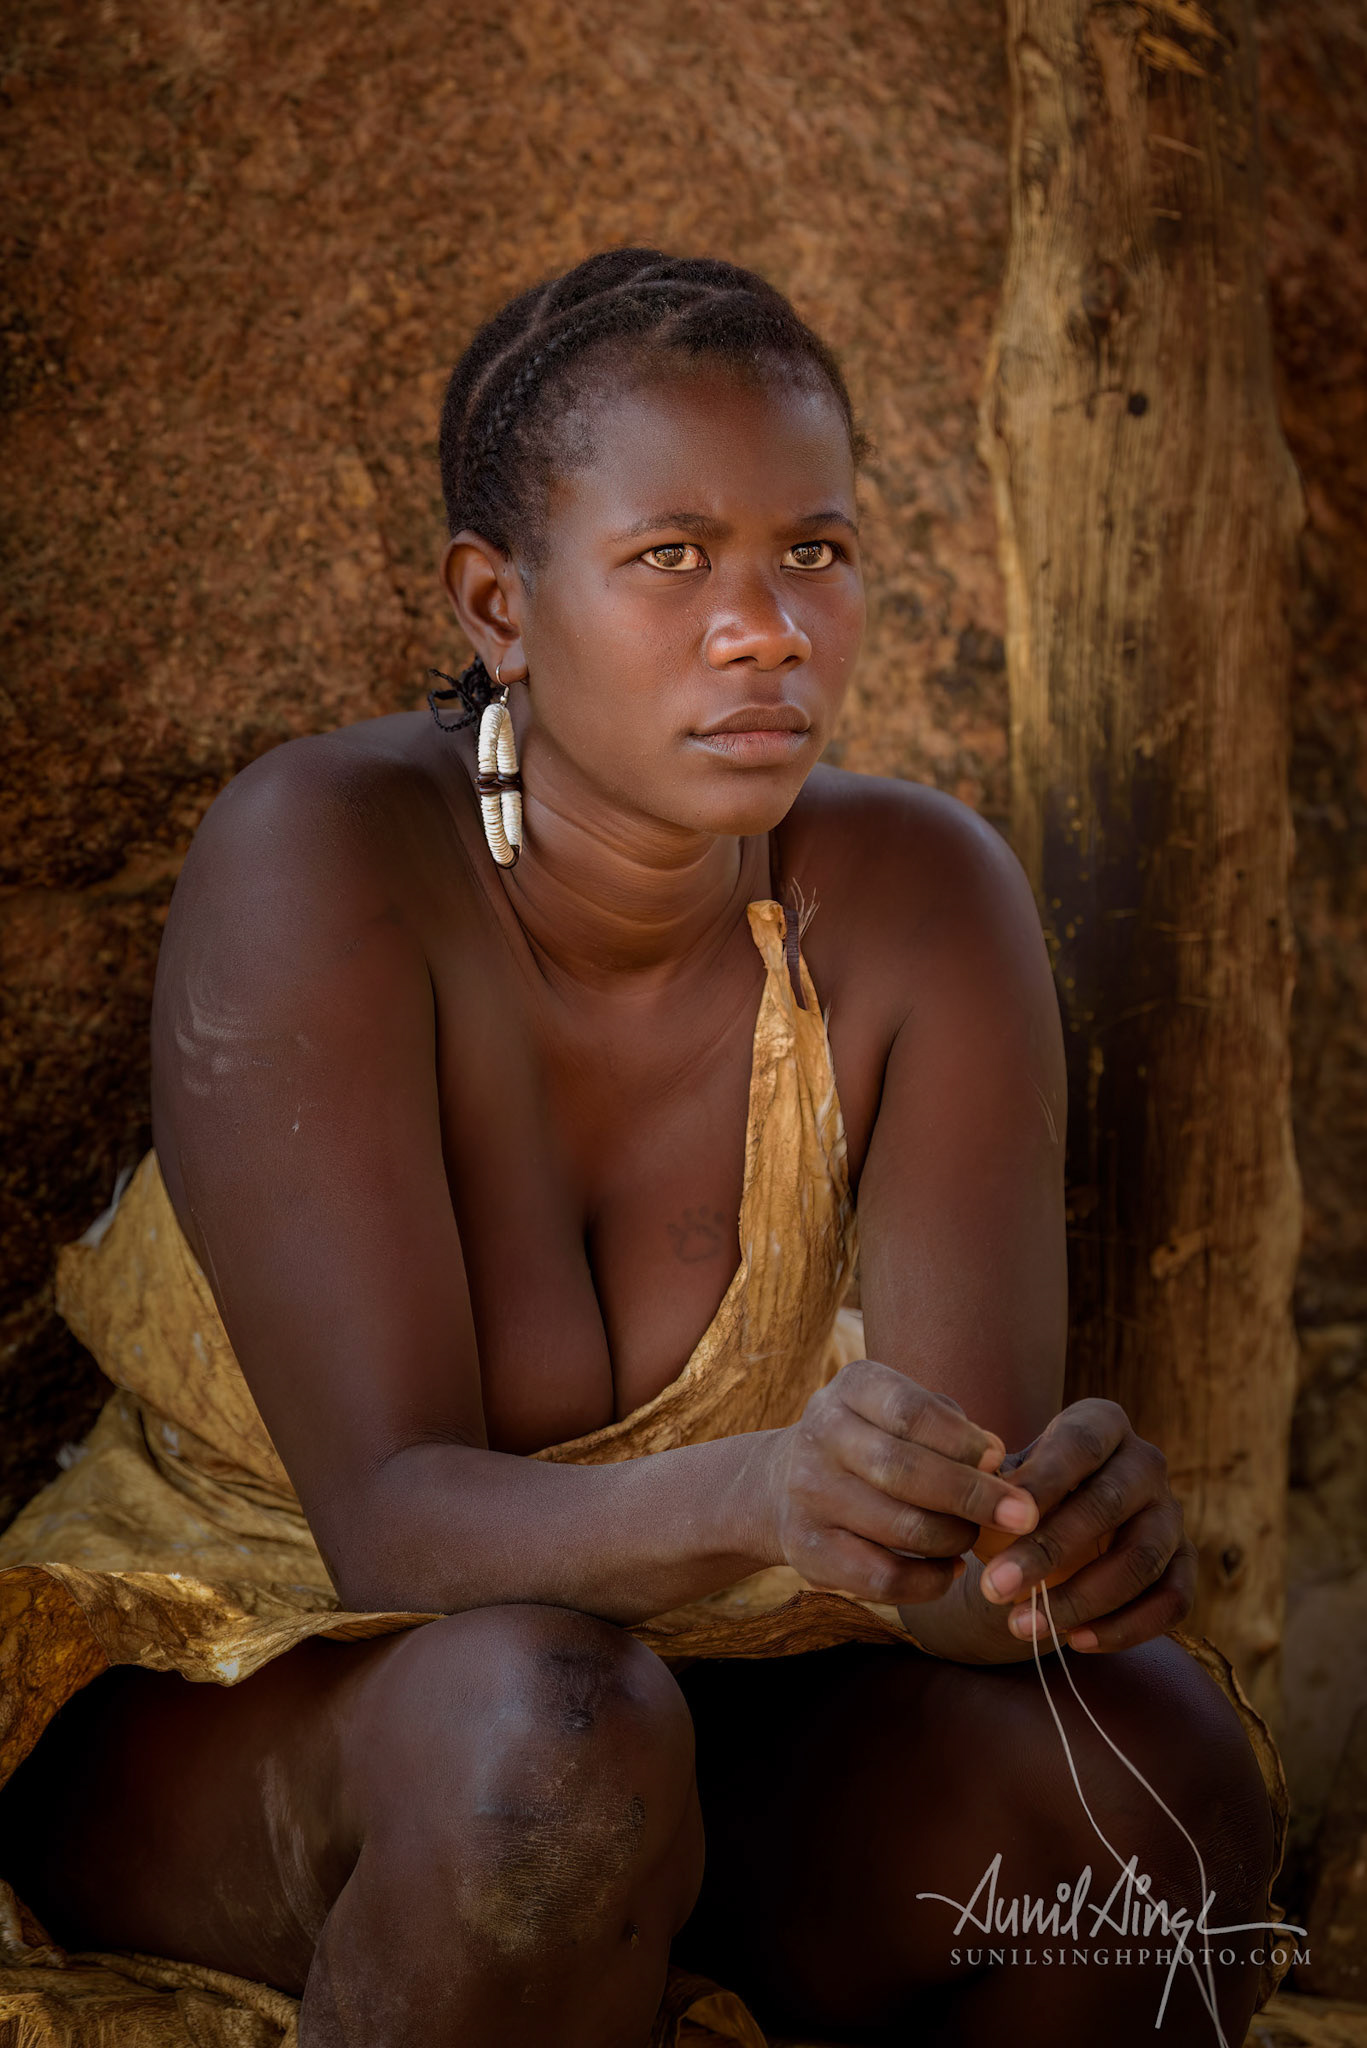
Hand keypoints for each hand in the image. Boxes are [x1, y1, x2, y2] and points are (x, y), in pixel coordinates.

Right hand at [764, 1357, 1040, 1607]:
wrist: (782, 1483)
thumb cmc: (873, 1441)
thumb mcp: (901, 1411)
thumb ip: (949, 1427)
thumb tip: (996, 1460)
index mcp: (851, 1388)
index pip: (910, 1412)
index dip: (962, 1440)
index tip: (1001, 1459)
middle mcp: (821, 1434)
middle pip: (904, 1469)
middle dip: (972, 1495)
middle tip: (1022, 1515)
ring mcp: (808, 1494)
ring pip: (900, 1527)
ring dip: (954, 1538)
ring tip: (973, 1536)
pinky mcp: (807, 1549)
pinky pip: (883, 1577)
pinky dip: (930, 1580)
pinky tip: (949, 1569)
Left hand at [975, 1397, 1196, 1651]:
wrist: (1054, 1526)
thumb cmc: (1021, 1494)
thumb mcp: (1004, 1479)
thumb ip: (994, 1484)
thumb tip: (976, 1496)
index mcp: (1102, 1424)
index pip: (1078, 1446)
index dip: (1042, 1482)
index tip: (998, 1516)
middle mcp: (1146, 1462)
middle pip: (1106, 1505)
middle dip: (1047, 1551)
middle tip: (994, 1587)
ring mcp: (1171, 1514)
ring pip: (1140, 1560)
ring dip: (1080, 1599)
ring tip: (1023, 1624)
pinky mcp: (1185, 1564)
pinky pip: (1171, 1601)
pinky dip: (1125, 1628)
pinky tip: (1075, 1640)